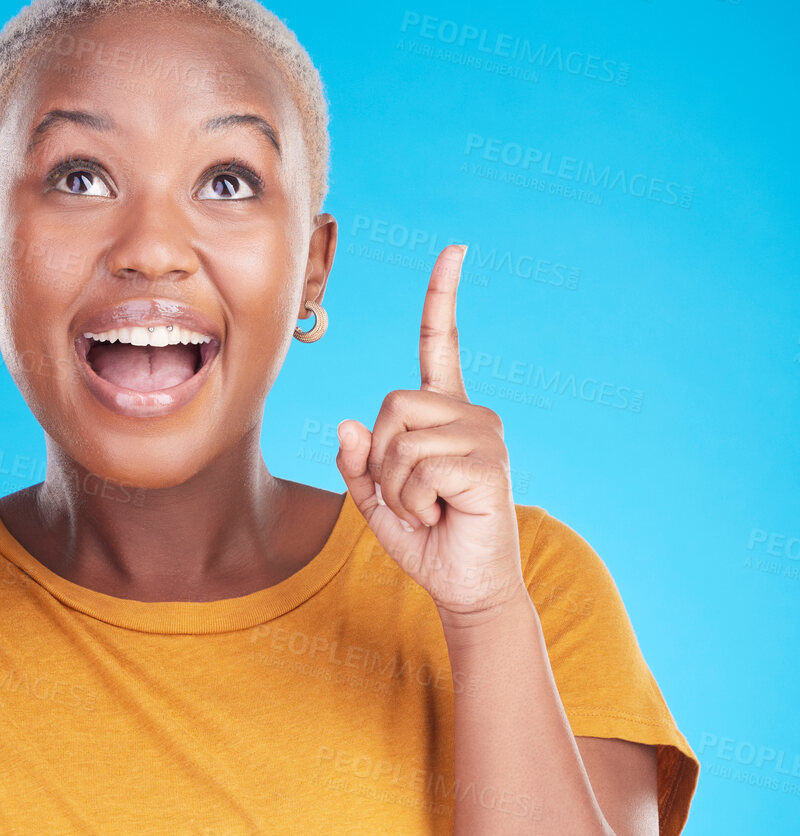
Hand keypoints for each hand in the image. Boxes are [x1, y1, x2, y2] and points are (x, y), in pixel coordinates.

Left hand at [335, 244, 525, 621]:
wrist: (464, 586)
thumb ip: (358, 463)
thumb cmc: (426, 541)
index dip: (442, 298)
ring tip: (429, 508)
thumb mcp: (376, 500)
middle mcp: (470, 414)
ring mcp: (485, 436)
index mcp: (445, 413)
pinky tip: (440, 514)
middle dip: (381, 458)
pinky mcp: (489, 465)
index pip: (441, 344)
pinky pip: (420, 467)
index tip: (454, 249)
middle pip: (391, 404)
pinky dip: (414, 500)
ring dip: (397, 486)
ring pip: (401, 439)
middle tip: (411, 495)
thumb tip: (347, 424)